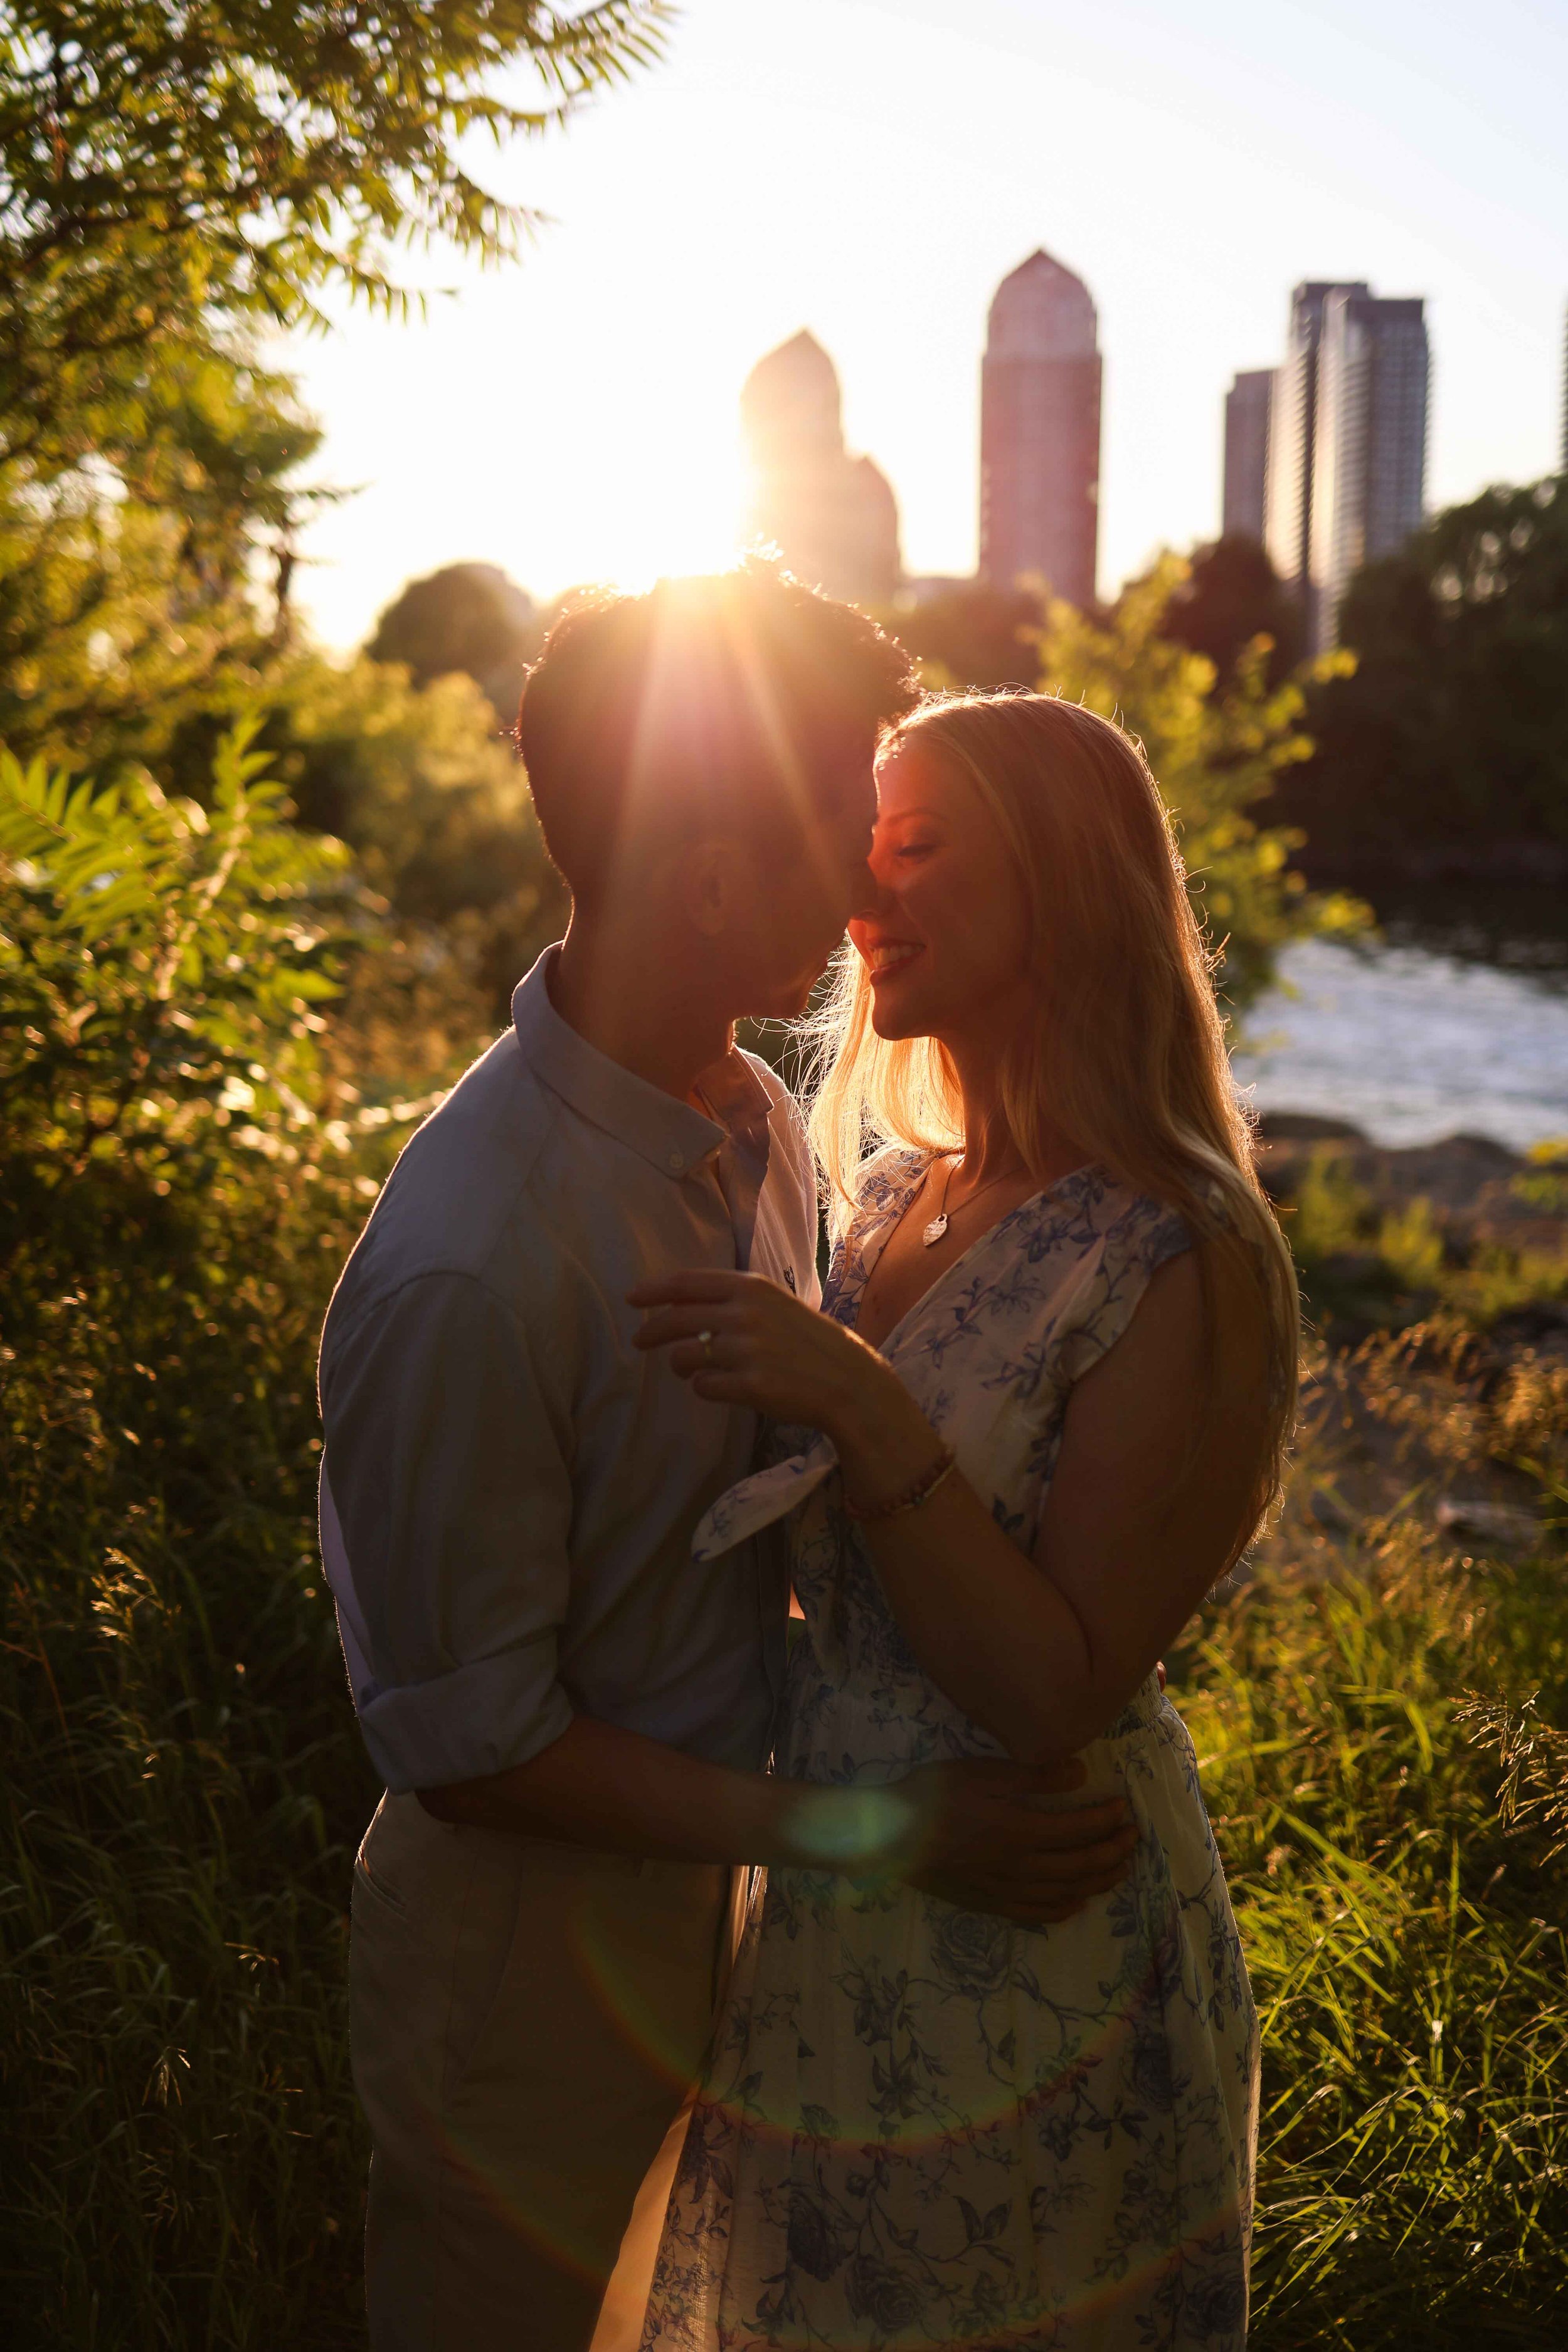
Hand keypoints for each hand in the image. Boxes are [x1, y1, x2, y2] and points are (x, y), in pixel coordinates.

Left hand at [629, 1266, 890, 1434]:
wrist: (849, 1381)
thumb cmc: (808, 1342)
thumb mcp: (775, 1306)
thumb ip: (734, 1301)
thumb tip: (679, 1305)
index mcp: (752, 1288)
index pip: (687, 1283)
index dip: (654, 1290)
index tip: (632, 1299)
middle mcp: (746, 1314)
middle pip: (677, 1319)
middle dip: (651, 1331)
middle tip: (638, 1342)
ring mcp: (748, 1350)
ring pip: (685, 1356)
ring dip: (679, 1364)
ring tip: (689, 1369)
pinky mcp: (751, 1385)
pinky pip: (704, 1387)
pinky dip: (704, 1388)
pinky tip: (719, 1387)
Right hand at [895, 1757, 1137, 1928]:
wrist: (887, 1838)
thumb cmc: (933, 1795)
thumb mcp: (982, 1771)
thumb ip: (1033, 1775)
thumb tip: (1081, 1773)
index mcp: (1020, 1830)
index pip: (1079, 1829)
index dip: (1107, 1820)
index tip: (1124, 1809)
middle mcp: (1020, 1867)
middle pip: (1081, 1865)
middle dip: (1113, 1851)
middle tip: (1133, 1838)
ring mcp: (1005, 1891)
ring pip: (1066, 1892)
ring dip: (1098, 1881)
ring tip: (1119, 1869)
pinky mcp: (989, 1905)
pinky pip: (1037, 1914)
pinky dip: (1064, 1909)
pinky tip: (1076, 1902)